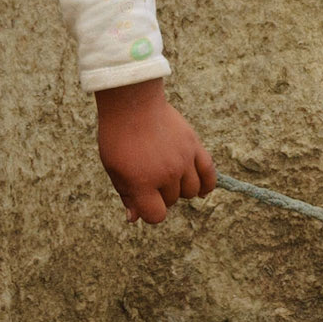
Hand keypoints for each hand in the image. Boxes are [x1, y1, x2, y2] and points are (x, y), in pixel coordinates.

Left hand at [95, 78, 215, 224]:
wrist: (132, 103)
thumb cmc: (118, 136)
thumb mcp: (113, 167)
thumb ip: (126, 194)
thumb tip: (133, 218)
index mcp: (142, 182)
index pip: (156, 215)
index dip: (149, 212)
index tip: (143, 201)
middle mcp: (165, 174)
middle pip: (171, 200)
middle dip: (160, 195)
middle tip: (149, 177)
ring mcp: (182, 160)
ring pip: (191, 190)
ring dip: (180, 189)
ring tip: (168, 176)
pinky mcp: (194, 146)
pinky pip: (209, 173)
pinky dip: (207, 184)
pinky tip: (200, 189)